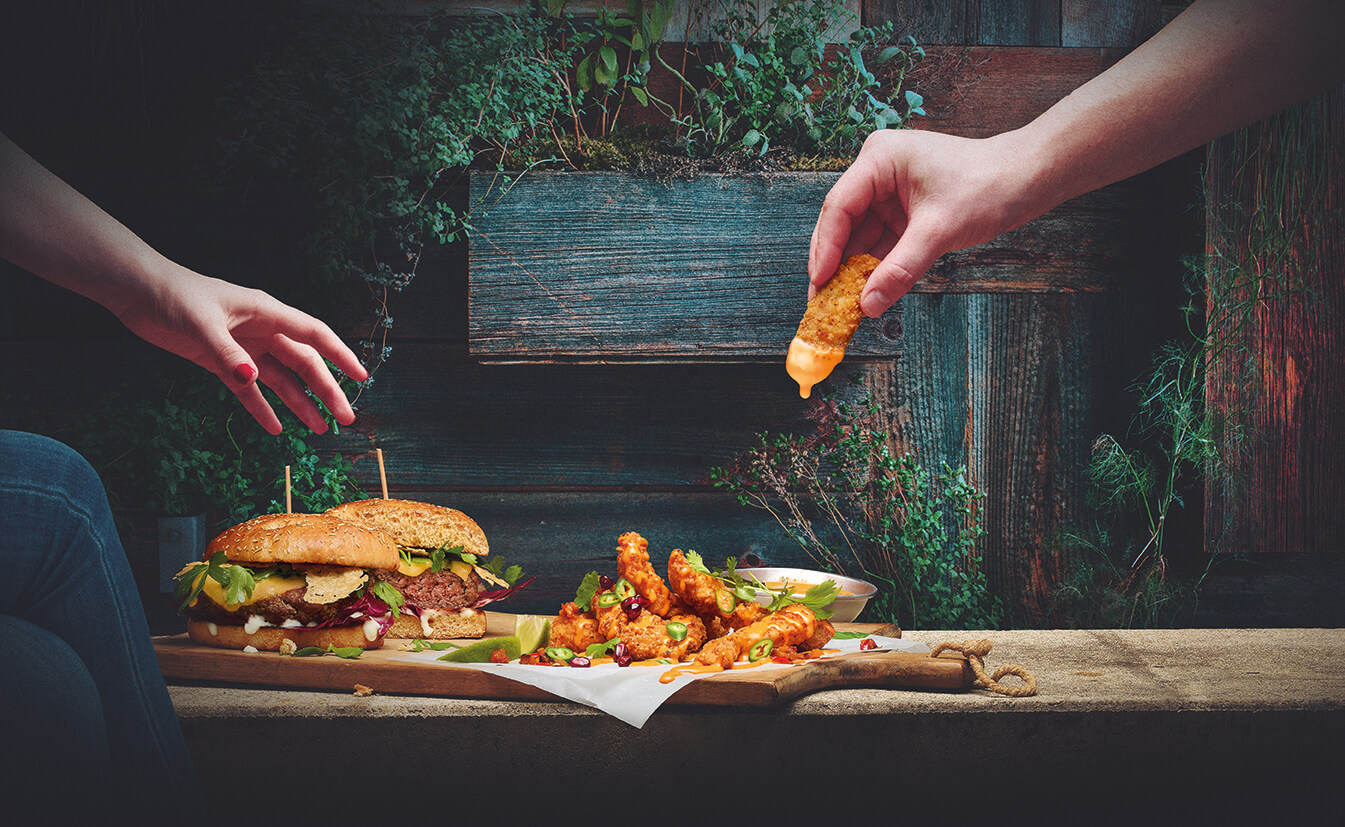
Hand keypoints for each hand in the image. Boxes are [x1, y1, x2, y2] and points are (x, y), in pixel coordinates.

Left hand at [114, 263, 368, 434]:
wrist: (137, 292)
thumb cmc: (173, 295)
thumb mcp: (201, 323)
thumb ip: (227, 354)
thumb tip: (251, 381)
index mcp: (267, 313)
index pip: (314, 336)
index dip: (341, 356)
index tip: (362, 377)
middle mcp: (262, 331)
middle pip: (304, 364)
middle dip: (326, 391)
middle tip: (344, 419)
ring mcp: (243, 348)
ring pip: (281, 380)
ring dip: (300, 404)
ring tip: (319, 430)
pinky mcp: (222, 362)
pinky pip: (248, 391)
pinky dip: (261, 408)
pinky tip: (274, 428)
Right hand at [808, 128, 1037, 317]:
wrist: (1026, 179)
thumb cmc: (987, 186)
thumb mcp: (939, 232)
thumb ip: (900, 269)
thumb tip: (869, 304)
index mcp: (880, 159)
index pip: (839, 206)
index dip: (826, 248)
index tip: (819, 283)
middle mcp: (878, 171)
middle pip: (841, 222)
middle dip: (833, 263)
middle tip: (820, 300)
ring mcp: (888, 191)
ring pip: (857, 236)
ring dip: (850, 270)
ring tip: (838, 303)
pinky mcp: (901, 210)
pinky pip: (877, 242)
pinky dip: (872, 268)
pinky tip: (863, 292)